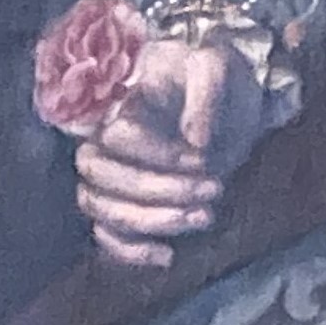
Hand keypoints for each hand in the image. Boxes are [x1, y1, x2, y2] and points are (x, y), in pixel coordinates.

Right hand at [74, 35, 267, 270]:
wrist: (226, 103)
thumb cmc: (216, 81)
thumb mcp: (219, 68)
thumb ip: (207, 93)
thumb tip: (196, 139)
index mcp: (122, 101)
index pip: (116, 136)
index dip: (159, 153)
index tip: (203, 156)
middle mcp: (103, 138)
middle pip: (101, 175)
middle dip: (159, 190)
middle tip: (213, 189)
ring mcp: (110, 173)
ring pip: (100, 207)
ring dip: (150, 220)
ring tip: (204, 217)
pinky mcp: (121, 203)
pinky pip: (104, 235)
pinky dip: (130, 252)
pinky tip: (167, 256)